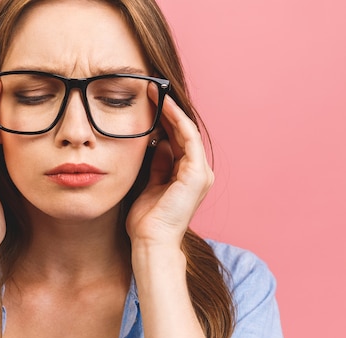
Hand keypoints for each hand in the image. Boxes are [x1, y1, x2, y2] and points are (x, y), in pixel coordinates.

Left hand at [126, 91, 213, 247]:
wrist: (151, 241)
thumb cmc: (146, 221)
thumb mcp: (149, 185)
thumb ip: (157, 166)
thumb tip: (157, 145)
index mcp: (186, 176)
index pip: (176, 139)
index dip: (163, 119)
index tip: (148, 101)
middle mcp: (197, 172)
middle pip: (183, 133)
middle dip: (167, 110)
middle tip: (152, 89)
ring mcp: (199, 173)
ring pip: (186, 131)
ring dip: (171, 109)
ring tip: (156, 91)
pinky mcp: (195, 174)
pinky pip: (187, 138)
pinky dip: (176, 120)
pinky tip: (163, 106)